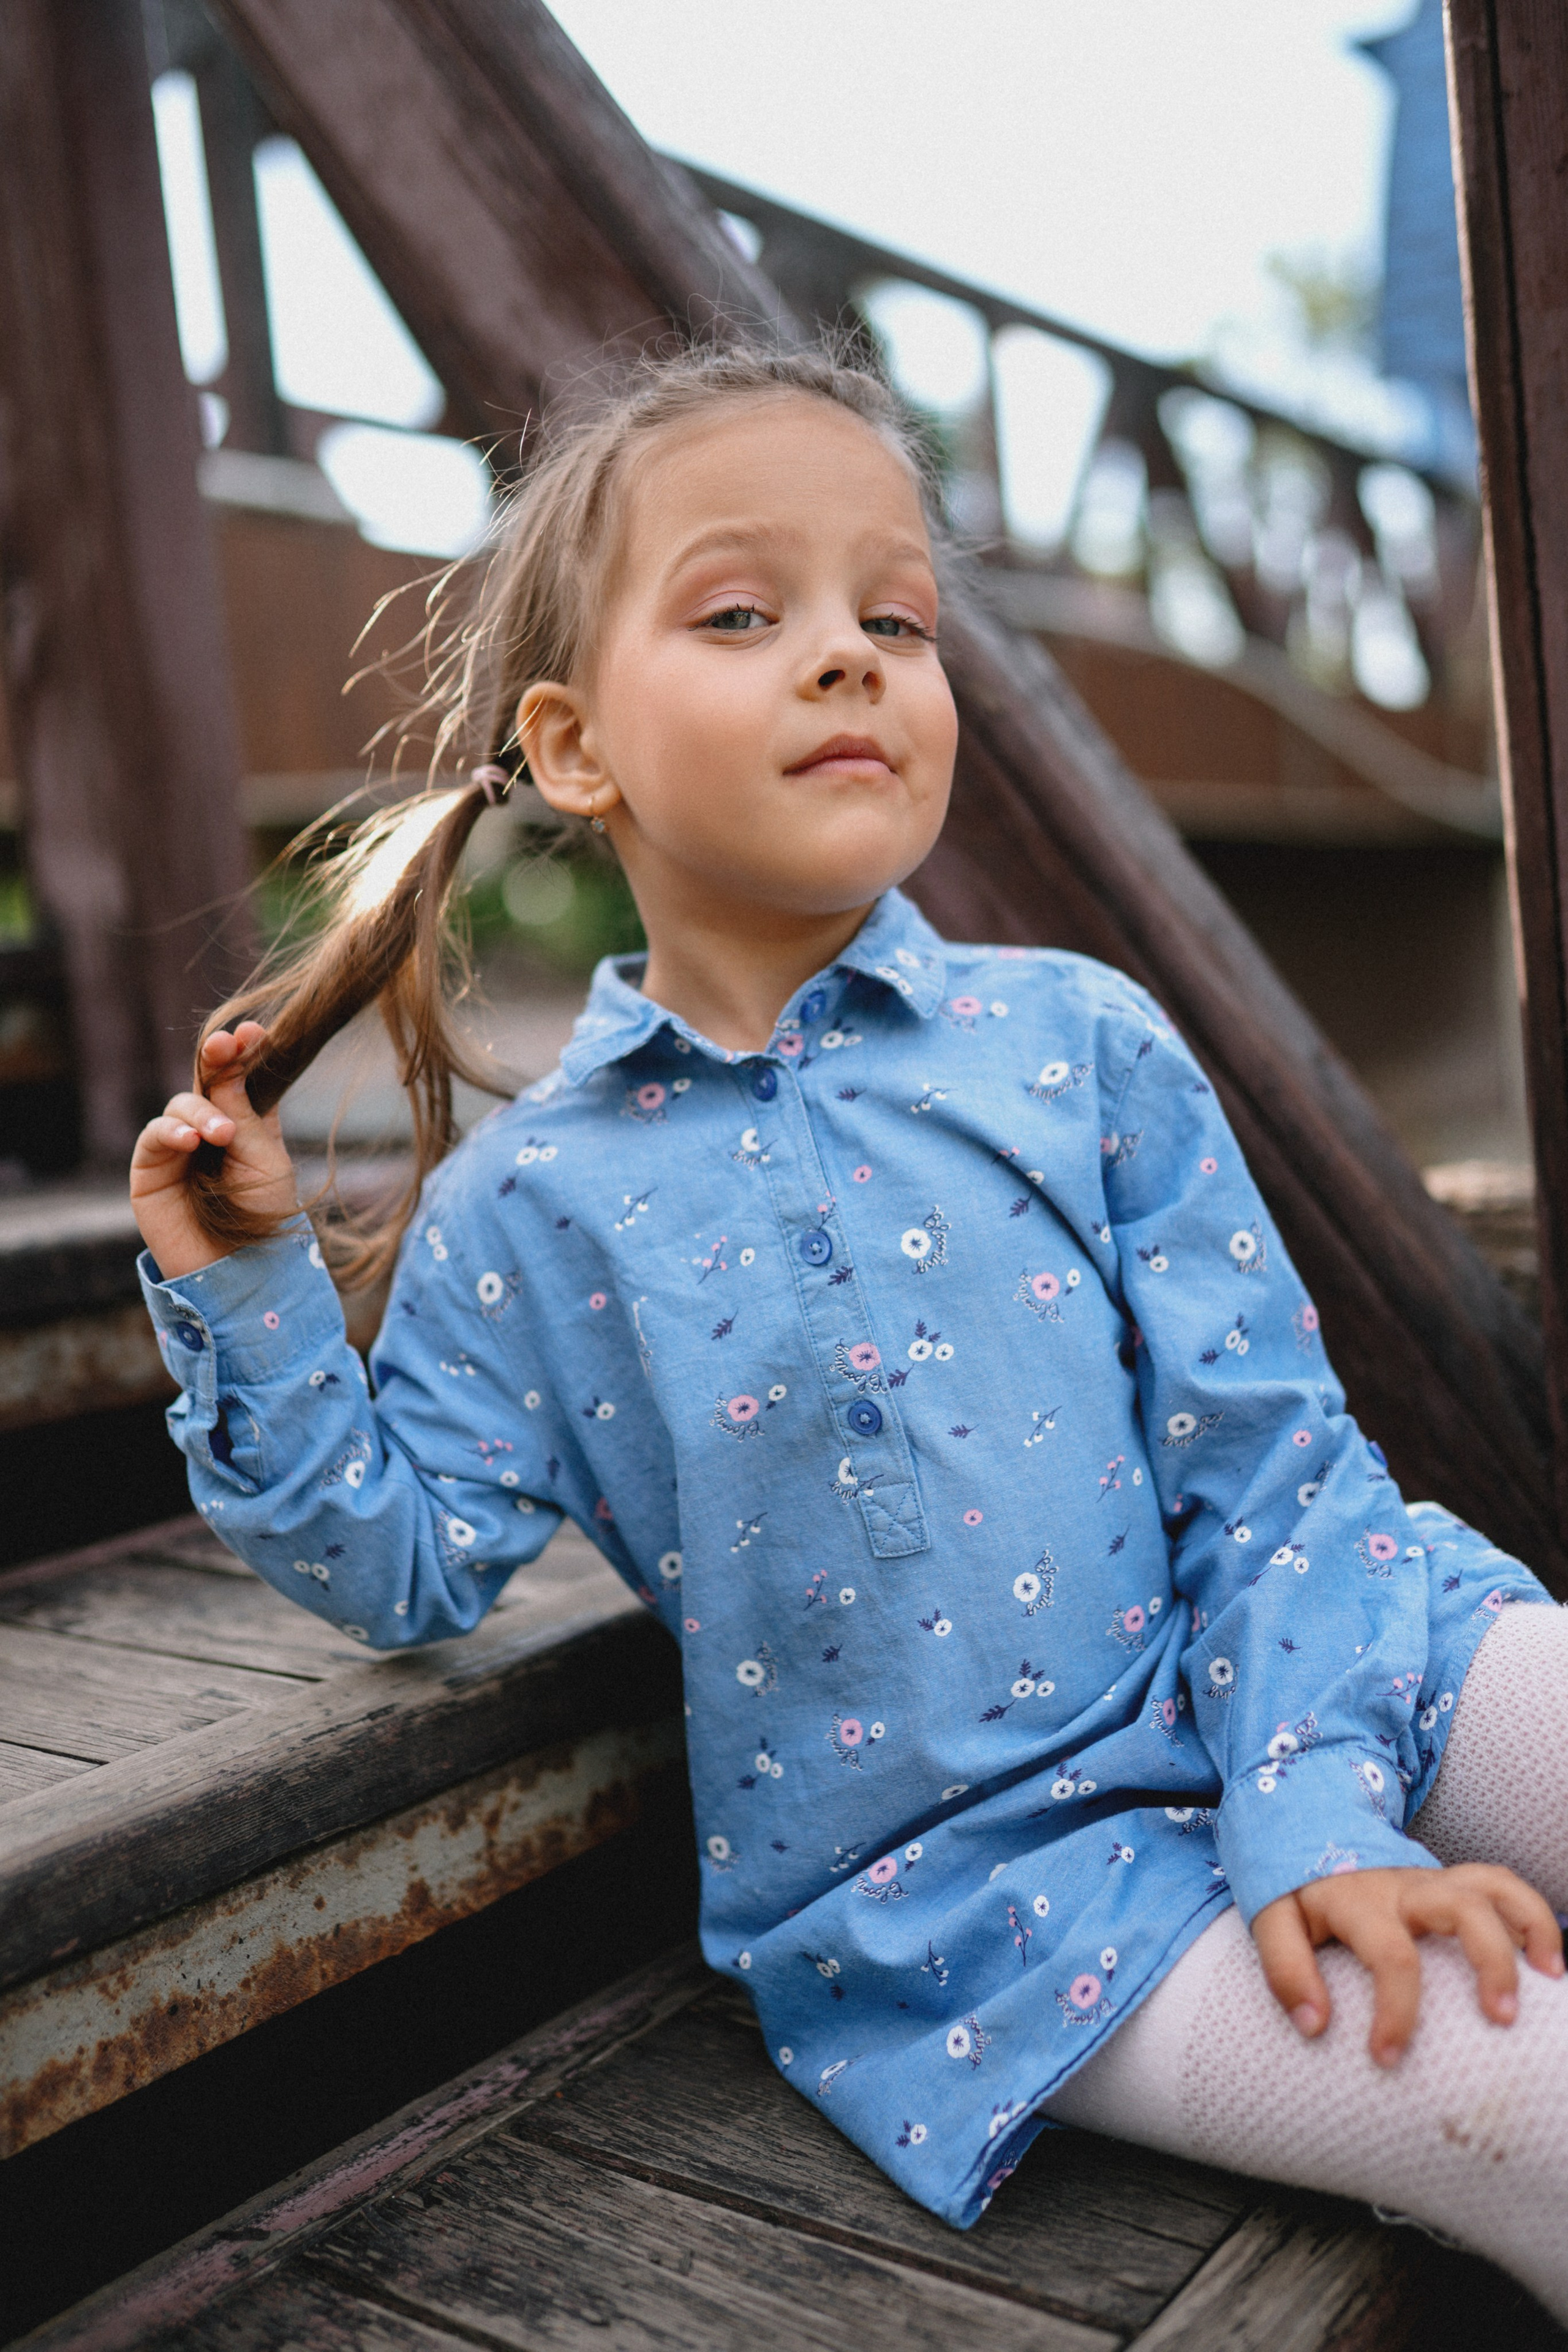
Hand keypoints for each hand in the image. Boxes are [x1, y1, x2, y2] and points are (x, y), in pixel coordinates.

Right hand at [130, 1023, 298, 1277]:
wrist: (239, 1268)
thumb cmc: (262, 1216)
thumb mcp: (264, 1159)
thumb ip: (243, 1114)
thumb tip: (230, 1063)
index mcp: (248, 1124)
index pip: (243, 1078)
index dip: (245, 1052)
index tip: (253, 1033)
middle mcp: (212, 1129)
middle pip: (208, 1081)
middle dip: (216, 1058)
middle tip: (227, 1044)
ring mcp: (179, 1146)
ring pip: (181, 1104)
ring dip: (200, 1111)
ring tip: (220, 1136)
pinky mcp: (151, 1168)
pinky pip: (155, 1135)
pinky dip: (172, 1131)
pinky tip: (191, 1141)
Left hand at [1253, 1863, 1563, 2066]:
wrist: (1309, 1828)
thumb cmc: (1298, 1890)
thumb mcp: (1273, 1920)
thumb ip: (1285, 1970)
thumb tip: (1314, 2026)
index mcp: (1360, 1900)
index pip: (1390, 1954)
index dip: (1396, 2011)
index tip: (1388, 2058)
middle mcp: (1406, 1886)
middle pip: (1463, 1907)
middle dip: (1490, 1962)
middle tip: (1501, 2021)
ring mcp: (1434, 1880)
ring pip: (1494, 1888)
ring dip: (1528, 1929)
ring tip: (1549, 1981)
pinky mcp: (1451, 1881)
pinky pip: (1502, 1885)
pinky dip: (1532, 1916)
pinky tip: (1548, 1963)